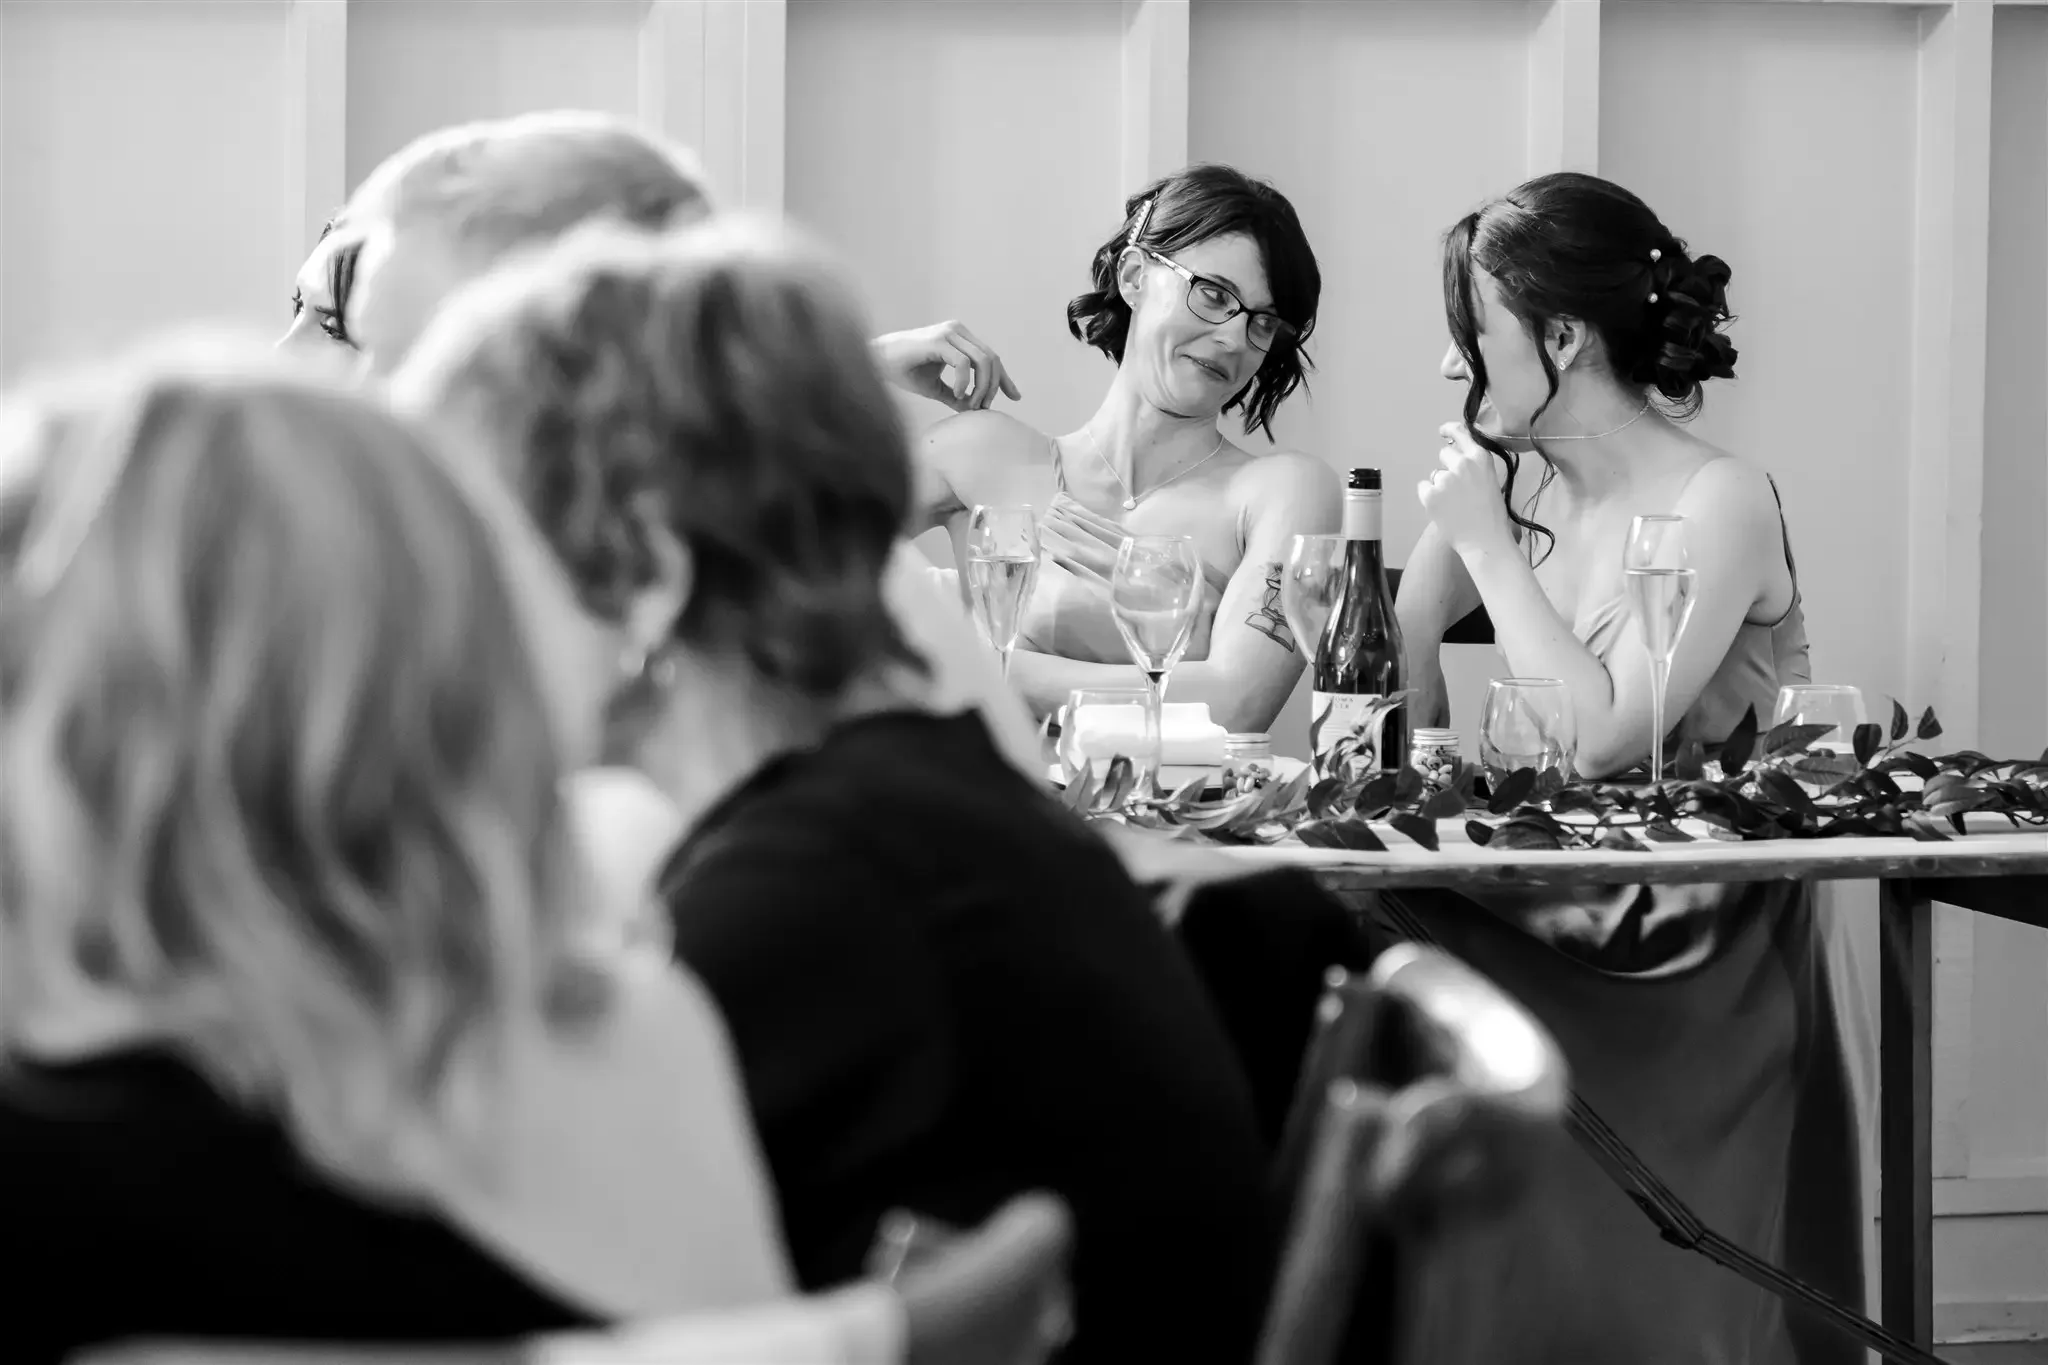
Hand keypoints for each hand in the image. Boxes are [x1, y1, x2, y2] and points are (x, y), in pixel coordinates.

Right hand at [873, 320, 1021, 411]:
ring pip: (983, 360)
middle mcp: (957, 331)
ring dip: (981, 386)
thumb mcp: (936, 388)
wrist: (875, 360)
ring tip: (970, 404)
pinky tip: (957, 395)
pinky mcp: (939, 340)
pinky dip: (965, 382)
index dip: (1004, 378)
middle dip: (994, 386)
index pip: (991, 357)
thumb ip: (957, 395)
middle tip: (983, 407)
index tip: (1015, 397)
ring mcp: (949, 333)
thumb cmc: (903, 371)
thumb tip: (975, 410)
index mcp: (960, 338)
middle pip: (992, 358)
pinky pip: (964, 363)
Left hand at [1418, 423, 1514, 557]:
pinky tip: (1444, 509)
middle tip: (1458, 488)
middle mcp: (1462, 463)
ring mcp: (1445, 478)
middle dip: (1447, 467)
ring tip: (1455, 504)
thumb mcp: (1489, 479)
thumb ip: (1473, 464)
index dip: (1449, 429)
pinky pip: (1423, 487)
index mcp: (1480, 457)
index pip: (1460, 432)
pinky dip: (1429, 497)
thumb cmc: (1490, 514)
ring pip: (1434, 474)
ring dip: (1440, 485)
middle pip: (1444, 453)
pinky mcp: (1430, 494)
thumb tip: (1455, 453)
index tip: (1442, 431)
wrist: (1484, 540)